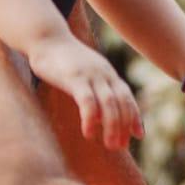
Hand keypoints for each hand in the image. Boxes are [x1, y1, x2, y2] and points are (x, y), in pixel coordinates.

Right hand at [26, 33, 141, 149]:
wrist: (46, 38)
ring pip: (109, 104)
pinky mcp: (75, 78)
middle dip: (124, 126)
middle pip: (122, 102)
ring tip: (110, 145)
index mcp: (107, 73)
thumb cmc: (62, 59)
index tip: (138, 135)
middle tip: (120, 146)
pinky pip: (88, 101)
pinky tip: (88, 133)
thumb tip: (100, 114)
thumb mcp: (85, 72)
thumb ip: (95, 89)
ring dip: (113, 126)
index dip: (135, 116)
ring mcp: (91, 75)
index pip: (127, 96)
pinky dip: (91, 119)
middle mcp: (104, 74)